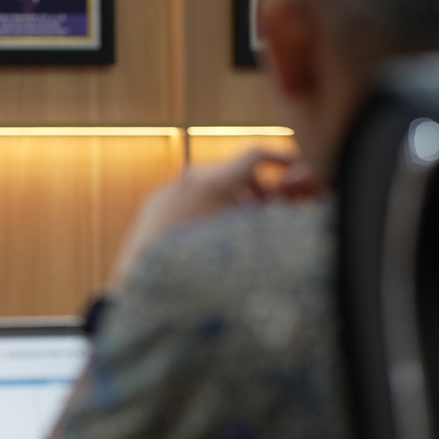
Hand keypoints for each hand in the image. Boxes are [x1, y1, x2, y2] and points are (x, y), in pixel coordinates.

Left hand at [107, 148, 323, 289]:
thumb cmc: (199, 268)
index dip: (280, 159)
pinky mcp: (154, 202)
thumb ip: (266, 218)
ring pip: (210, 182)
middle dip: (256, 188)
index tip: (294, 168)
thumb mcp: (242, 239)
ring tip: (240, 226)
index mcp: (214, 183)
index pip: (254, 156)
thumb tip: (290, 206)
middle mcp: (189, 179)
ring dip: (231, 198)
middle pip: (233, 170)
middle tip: (269, 210)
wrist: (143, 283)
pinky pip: (187, 196)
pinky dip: (206, 206)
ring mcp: (169, 188)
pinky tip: (211, 232)